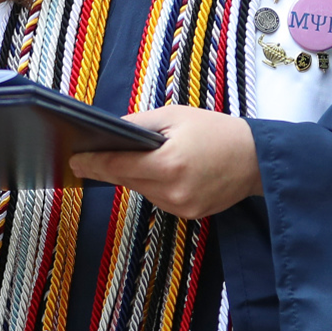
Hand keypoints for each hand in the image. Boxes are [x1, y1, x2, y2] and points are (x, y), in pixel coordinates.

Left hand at [68, 105, 260, 219]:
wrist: (257, 158)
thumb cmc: (217, 130)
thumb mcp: (176, 116)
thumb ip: (140, 124)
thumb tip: (112, 132)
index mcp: (168, 163)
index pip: (118, 165)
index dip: (93, 162)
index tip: (74, 160)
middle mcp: (172, 191)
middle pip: (126, 180)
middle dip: (107, 169)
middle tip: (84, 161)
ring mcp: (181, 206)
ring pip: (141, 191)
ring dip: (132, 177)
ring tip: (122, 161)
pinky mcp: (190, 214)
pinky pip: (159, 199)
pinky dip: (153, 185)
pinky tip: (156, 172)